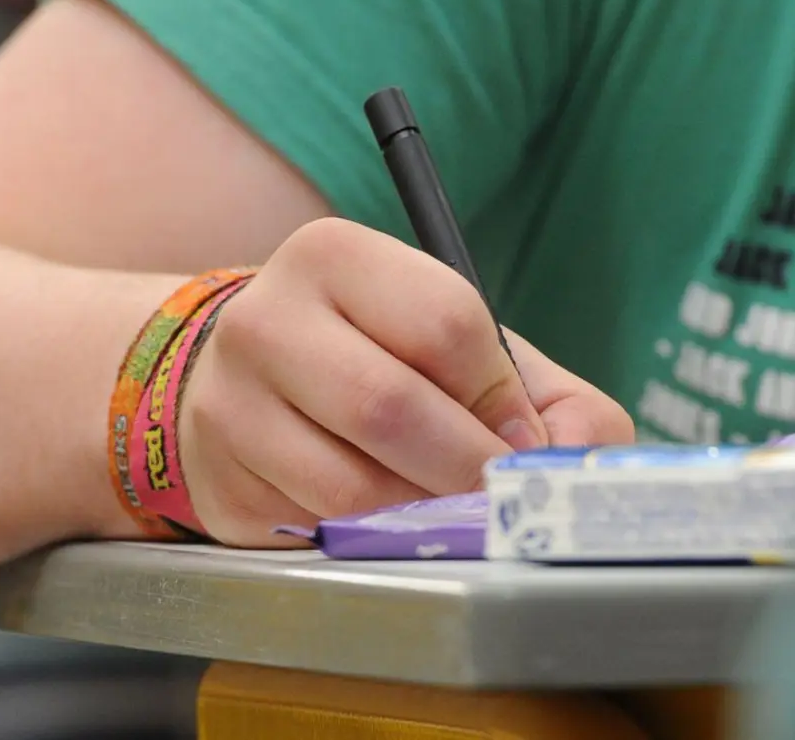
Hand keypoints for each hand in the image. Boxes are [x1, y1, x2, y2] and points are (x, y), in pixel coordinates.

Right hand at [178, 217, 633, 546]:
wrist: (244, 381)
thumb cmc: (375, 358)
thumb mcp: (459, 347)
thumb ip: (547, 397)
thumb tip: (573, 464)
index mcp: (333, 256)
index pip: (445, 323)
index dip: (500, 397)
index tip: (517, 435)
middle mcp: (266, 319)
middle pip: (388, 406)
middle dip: (466, 468)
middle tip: (496, 495)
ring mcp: (229, 403)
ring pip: (349, 487)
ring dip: (419, 514)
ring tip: (437, 505)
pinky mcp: (220, 480)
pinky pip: (316, 531)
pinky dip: (369, 539)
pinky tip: (377, 518)